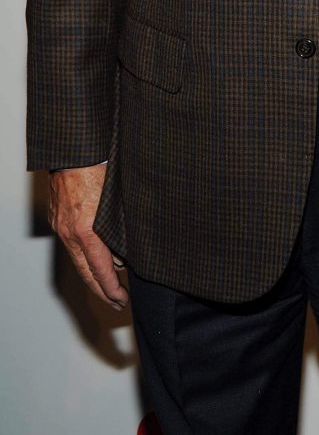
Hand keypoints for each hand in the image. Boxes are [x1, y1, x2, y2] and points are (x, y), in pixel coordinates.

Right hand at [49, 164, 127, 308]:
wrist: (74, 150)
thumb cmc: (100, 167)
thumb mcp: (119, 200)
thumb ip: (122, 228)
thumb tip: (127, 253)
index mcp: (88, 230)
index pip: (100, 270)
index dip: (111, 289)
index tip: (121, 299)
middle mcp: (71, 233)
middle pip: (85, 272)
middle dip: (102, 290)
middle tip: (117, 302)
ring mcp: (62, 226)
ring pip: (77, 259)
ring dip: (94, 274)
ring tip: (110, 284)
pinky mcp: (58, 218)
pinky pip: (72, 244)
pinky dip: (84, 255)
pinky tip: (96, 256)